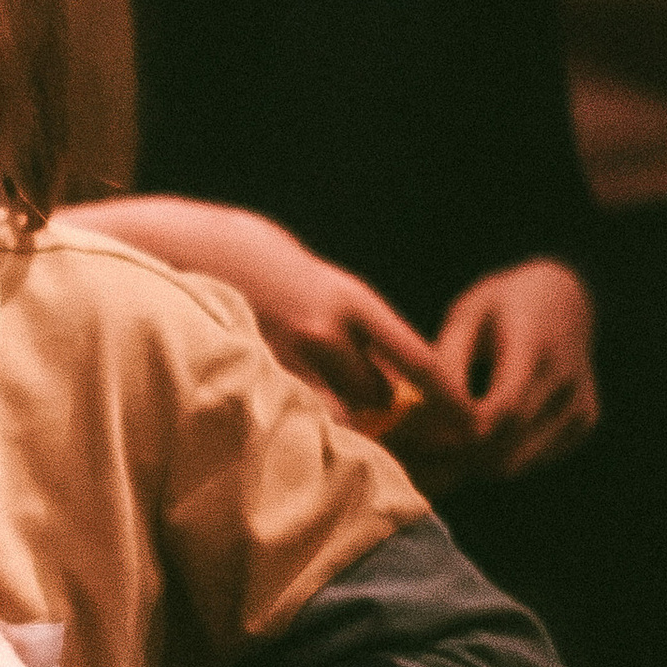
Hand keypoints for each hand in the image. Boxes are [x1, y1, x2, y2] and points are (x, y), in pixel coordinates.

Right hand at [228, 226, 478, 441]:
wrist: (196, 247)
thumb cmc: (268, 264)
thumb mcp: (325, 284)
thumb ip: (357, 327)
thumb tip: (391, 382)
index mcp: (350, 301)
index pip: (416, 357)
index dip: (446, 393)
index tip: (470, 418)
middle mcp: (322, 332)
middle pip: (377, 395)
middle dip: (381, 407)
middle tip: (380, 414)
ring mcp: (285, 357)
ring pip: (334, 411)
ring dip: (340, 415)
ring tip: (329, 408)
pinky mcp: (255, 376)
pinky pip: (292, 413)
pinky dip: (299, 417)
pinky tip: (288, 410)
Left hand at [429, 261, 599, 484]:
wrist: (566, 299)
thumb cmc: (503, 306)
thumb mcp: (467, 316)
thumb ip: (445, 363)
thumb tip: (415, 411)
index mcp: (536, 344)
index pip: (506, 408)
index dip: (460, 433)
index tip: (416, 436)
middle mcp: (566, 380)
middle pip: (506, 444)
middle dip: (452, 458)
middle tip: (409, 456)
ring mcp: (580, 406)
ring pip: (515, 464)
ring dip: (468, 467)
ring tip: (428, 453)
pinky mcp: (583, 424)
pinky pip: (528, 461)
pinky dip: (494, 462)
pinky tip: (466, 445)